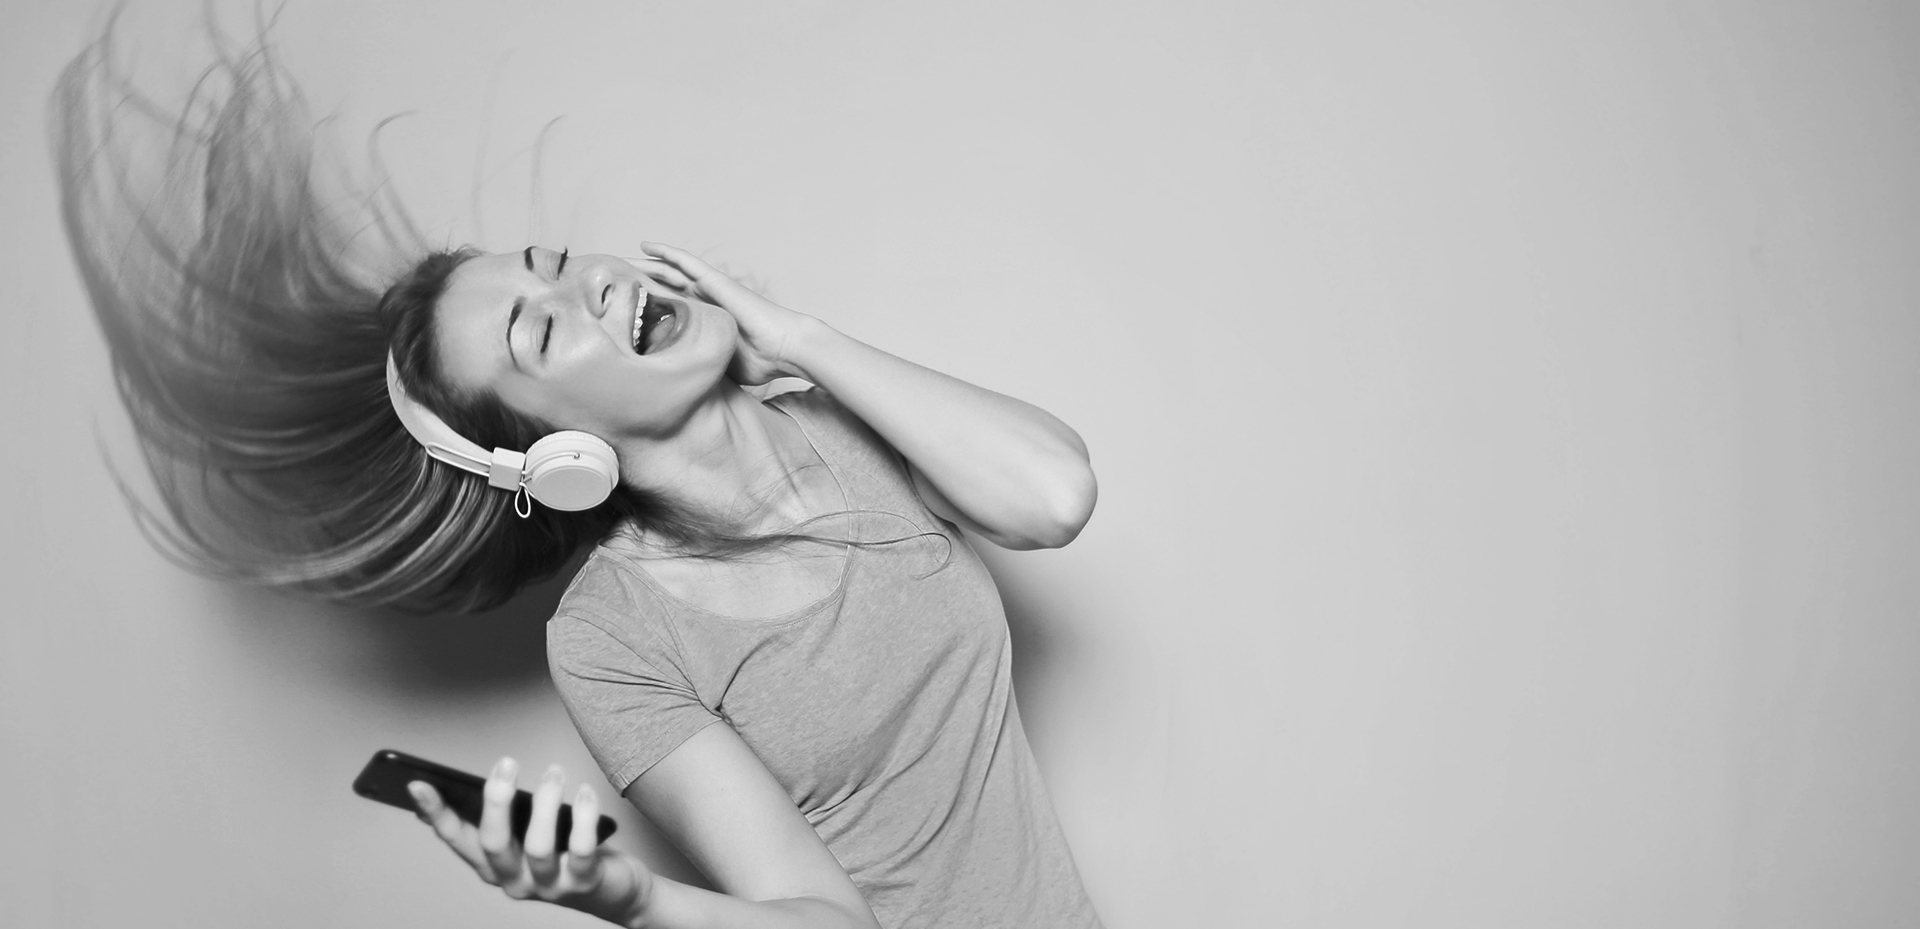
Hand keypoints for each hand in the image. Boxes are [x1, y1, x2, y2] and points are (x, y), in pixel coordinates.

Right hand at [410, 758, 652, 922]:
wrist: (615, 891)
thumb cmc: (567, 853)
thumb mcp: (529, 835)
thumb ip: (507, 817)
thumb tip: (483, 782)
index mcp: (493, 865)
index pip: (457, 840)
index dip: (436, 814)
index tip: (417, 784)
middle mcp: (514, 880)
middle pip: (493, 844)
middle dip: (496, 801)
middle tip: (507, 763)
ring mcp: (548, 886)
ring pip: (537, 847)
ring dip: (545, 803)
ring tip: (554, 771)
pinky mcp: (584, 883)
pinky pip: (582, 850)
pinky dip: (583, 817)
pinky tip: (585, 791)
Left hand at [633, 242, 820, 385]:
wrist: (783, 348)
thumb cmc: (759, 362)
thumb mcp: (716, 369)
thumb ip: (698, 371)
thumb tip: (676, 394)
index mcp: (703, 321)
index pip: (667, 309)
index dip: (644, 306)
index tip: (620, 310)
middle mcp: (703, 301)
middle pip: (663, 287)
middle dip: (637, 283)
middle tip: (610, 282)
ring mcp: (709, 289)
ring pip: (669, 270)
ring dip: (644, 264)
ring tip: (618, 260)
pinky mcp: (716, 281)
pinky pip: (687, 262)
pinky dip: (667, 253)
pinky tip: (646, 246)